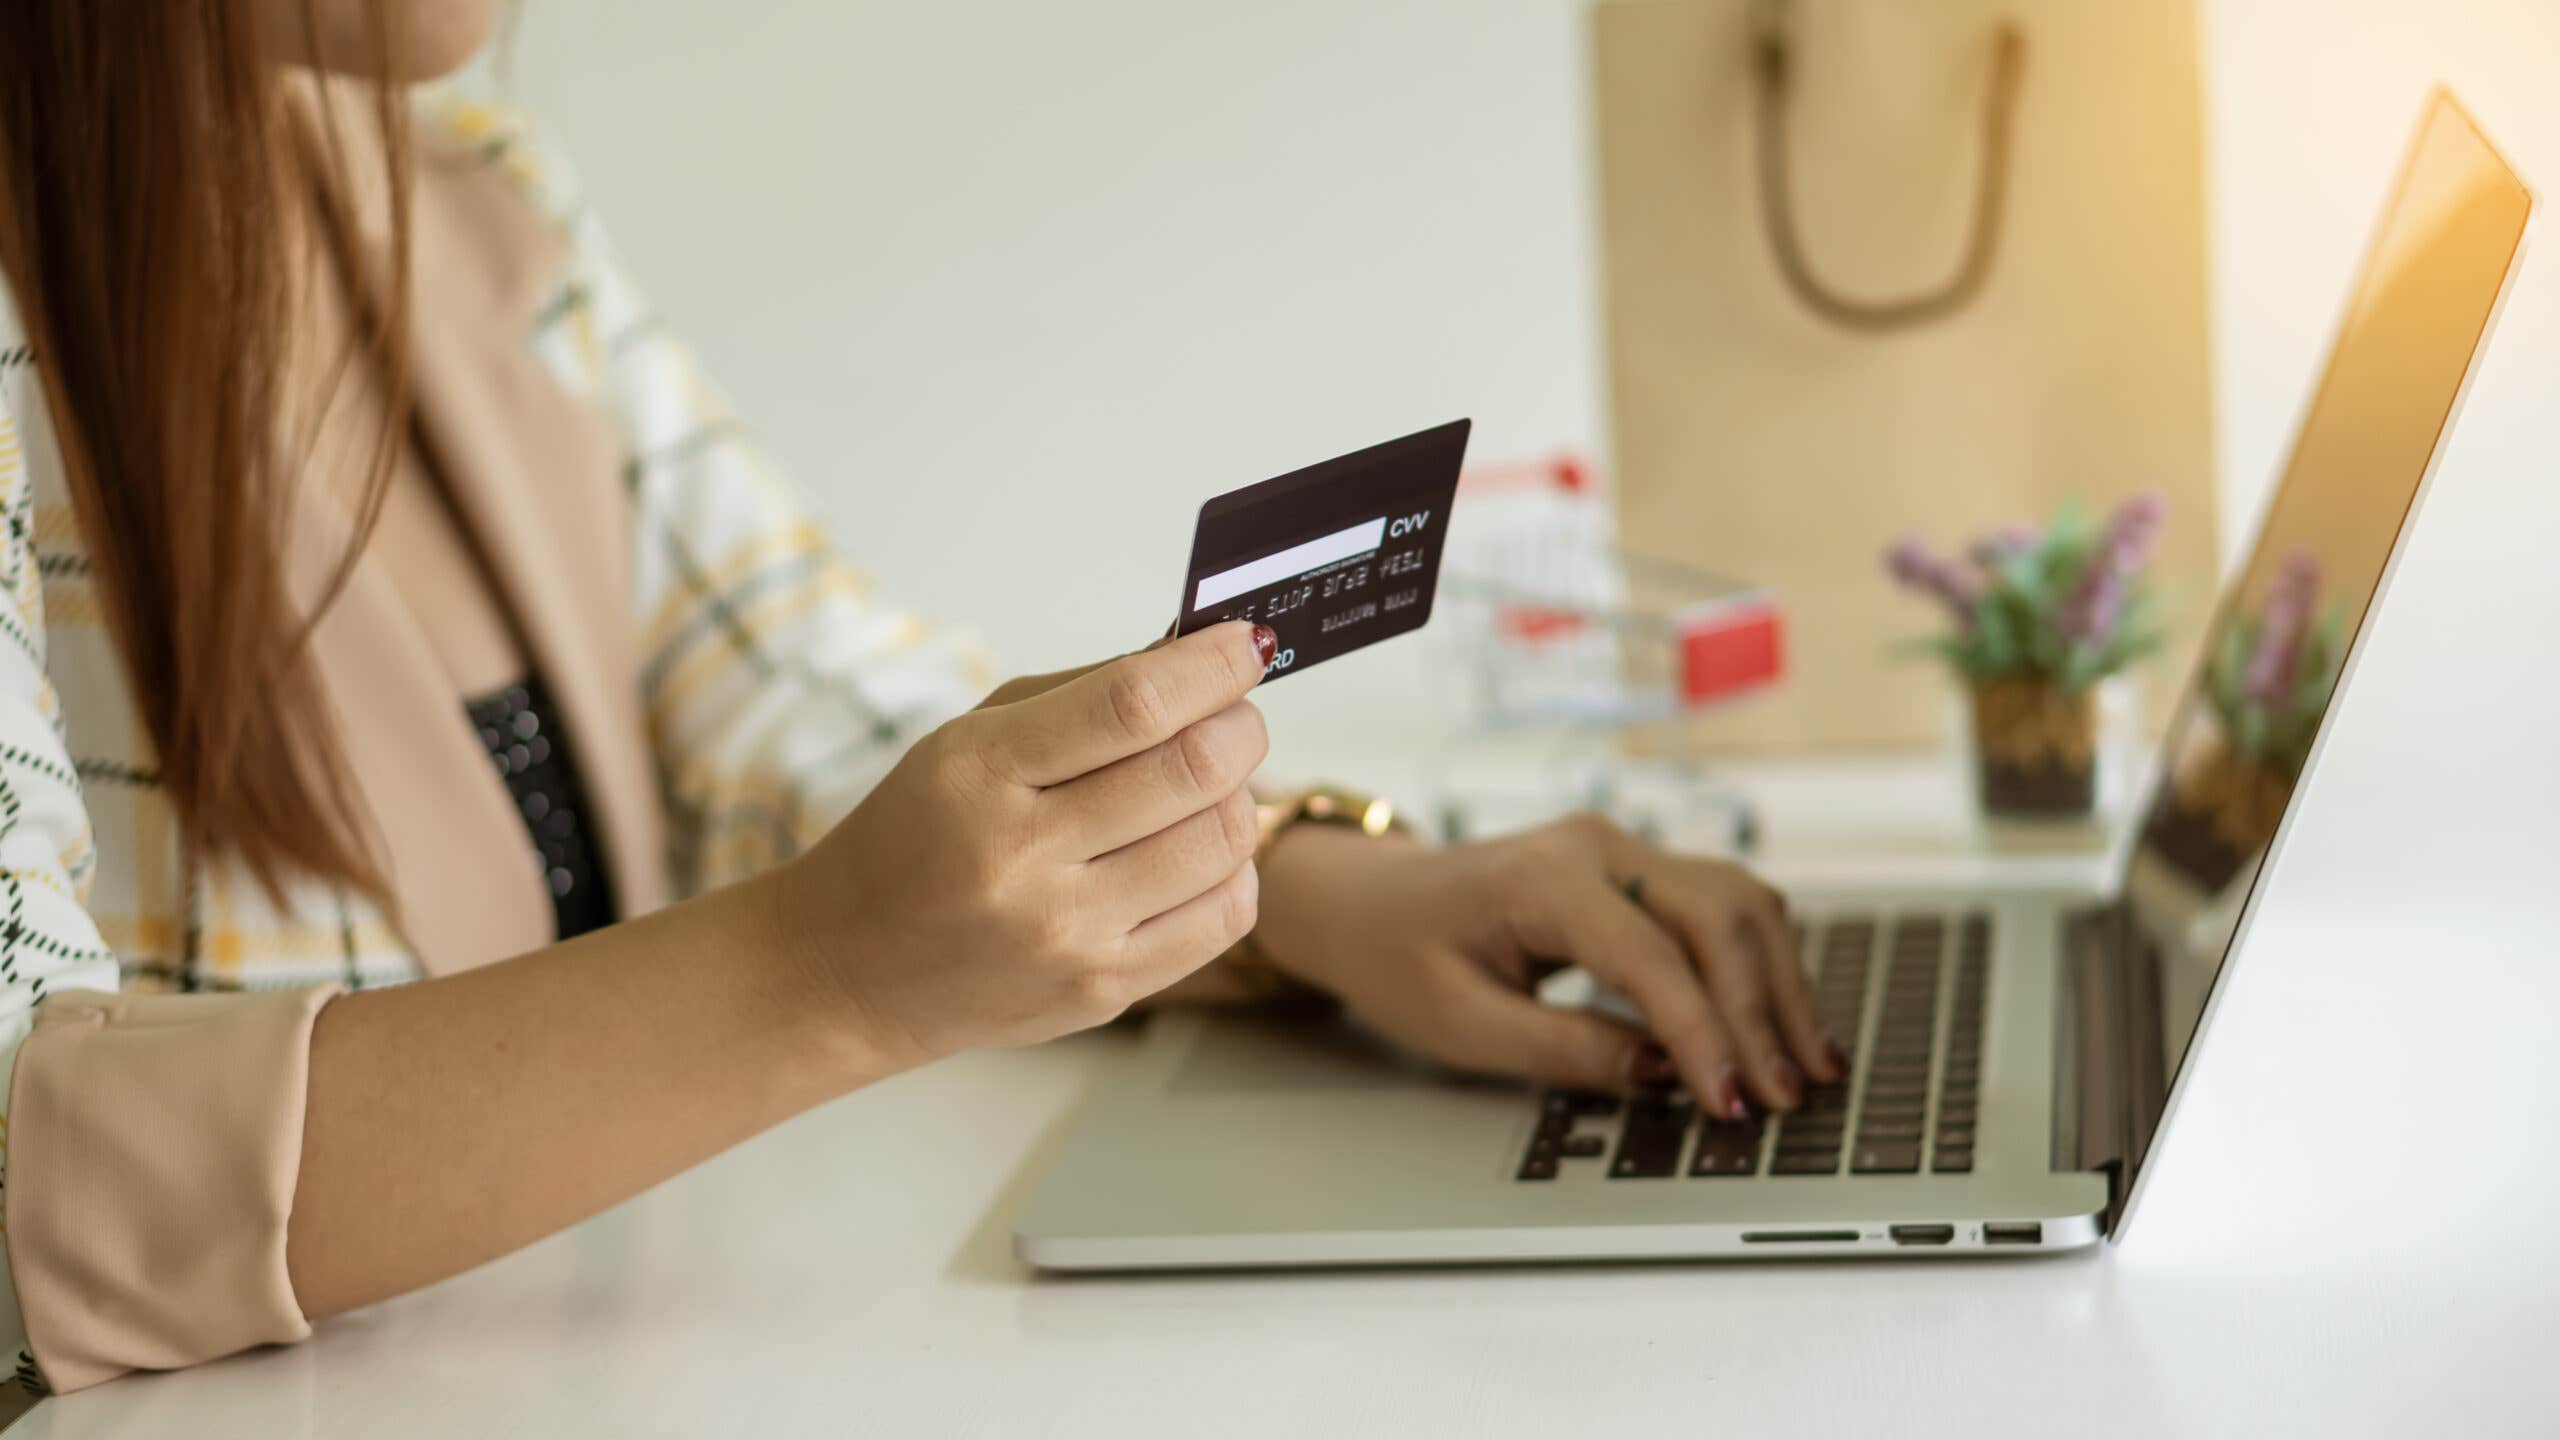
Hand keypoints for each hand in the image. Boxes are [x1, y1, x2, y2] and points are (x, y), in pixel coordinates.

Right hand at [775, 621, 1277, 1068]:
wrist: (848, 969)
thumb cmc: (916, 837)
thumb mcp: (967, 740)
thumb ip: (1084, 695)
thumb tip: (1196, 658)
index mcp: (980, 773)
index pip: (1133, 705)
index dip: (1210, 667)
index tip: (1245, 646)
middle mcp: (1024, 858)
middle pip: (1194, 771)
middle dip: (1239, 726)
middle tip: (1234, 715)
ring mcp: (1068, 934)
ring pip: (1222, 842)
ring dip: (1237, 795)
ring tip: (1205, 786)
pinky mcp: (1102, 990)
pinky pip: (1222, 916)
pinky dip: (1231, 869)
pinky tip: (1194, 852)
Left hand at [1250, 813, 1845, 1116]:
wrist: (1368, 901)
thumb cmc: (1399, 956)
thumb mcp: (1461, 1025)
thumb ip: (1564, 1050)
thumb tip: (1663, 1075)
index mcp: (1543, 876)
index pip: (1651, 955)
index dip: (1701, 1033)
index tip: (1731, 1100)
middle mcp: (1597, 847)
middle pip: (1716, 916)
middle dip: (1760, 1011)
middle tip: (1785, 1096)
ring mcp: (1624, 851)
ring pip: (1737, 904)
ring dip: (1778, 984)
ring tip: (1808, 1067)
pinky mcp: (1640, 871)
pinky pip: (1723, 908)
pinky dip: (1760, 964)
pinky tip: (1782, 1023)